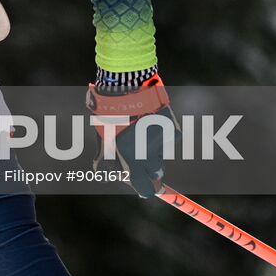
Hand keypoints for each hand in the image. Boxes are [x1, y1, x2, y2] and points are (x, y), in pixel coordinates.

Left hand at [86, 72, 179, 198]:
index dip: (145, 190)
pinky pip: (170, 139)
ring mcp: (162, 143)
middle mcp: (148, 154)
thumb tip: (103, 172)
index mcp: (130, 159)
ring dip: (154, 148)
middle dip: (150, 168)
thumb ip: (105, 157)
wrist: (127, 86)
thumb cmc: (109, 112)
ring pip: (161, 154)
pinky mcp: (173, 131)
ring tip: (141, 128)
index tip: (144, 188)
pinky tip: (151, 120)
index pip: (145, 189)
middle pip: (156, 174)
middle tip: (142, 154)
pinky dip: (162, 134)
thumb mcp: (102, 136)